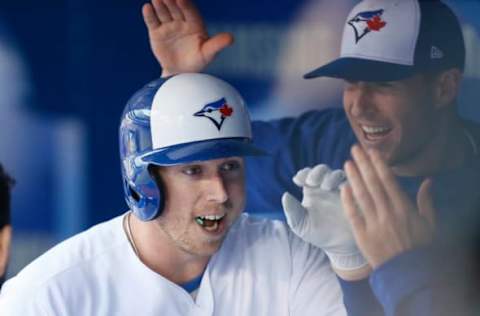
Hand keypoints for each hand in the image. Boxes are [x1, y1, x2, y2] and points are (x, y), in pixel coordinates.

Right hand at [142, 0, 232, 76]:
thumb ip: (217, 44)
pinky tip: (147, 8)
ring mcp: (169, 26)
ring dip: (160, 5)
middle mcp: (181, 22)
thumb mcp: (208, 54)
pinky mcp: (157, 32)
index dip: (186, 5)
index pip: (190, 12)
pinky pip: (153, 22)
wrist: (180, 74)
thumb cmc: (197, 63)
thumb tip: (231, 38)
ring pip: (164, 12)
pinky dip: (149, 15)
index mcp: (195, 24)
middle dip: (171, 2)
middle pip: (176, 9)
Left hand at [282, 164, 367, 272]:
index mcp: (311, 190)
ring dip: (331, 176)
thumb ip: (292, 210)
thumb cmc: (317, 234)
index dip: (303, 174)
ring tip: (326, 187)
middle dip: (317, 172)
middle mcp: (326, 187)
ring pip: (337, 174)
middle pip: (322, 170)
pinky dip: (346, 184)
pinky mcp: (354, 197)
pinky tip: (341, 191)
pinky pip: (353, 184)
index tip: (298, 180)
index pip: (306, 174)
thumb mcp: (300, 224)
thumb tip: (285, 195)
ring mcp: (341, 190)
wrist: (338, 247)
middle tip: (312, 182)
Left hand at [341, 145, 435, 268]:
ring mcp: (374, 224)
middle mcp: (388, 213)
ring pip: (361, 196)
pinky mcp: (362, 236)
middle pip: (372, 184)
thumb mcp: (430, 224)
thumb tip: (428, 181)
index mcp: (404, 208)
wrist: (409, 274)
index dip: (378, 164)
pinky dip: (347, 201)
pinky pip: (353, 215)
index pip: (388, 181)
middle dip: (363, 164)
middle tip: (354, 149)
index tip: (371, 151)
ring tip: (347, 163)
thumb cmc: (421, 247)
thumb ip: (426, 201)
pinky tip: (343, 187)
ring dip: (353, 178)